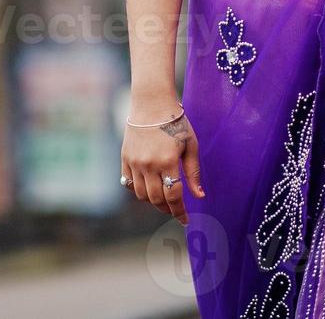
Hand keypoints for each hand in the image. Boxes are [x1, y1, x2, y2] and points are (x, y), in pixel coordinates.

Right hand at [120, 107, 204, 224]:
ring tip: (163, 199)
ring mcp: (134, 161)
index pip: (174, 196)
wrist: (151, 103)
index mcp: (168, 161)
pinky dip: (137, 190)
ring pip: (141, 194)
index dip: (180, 212)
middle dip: (168, 209)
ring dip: (153, 201)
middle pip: (157, 199)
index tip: (185, 221)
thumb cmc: (175, 122)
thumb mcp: (190, 145)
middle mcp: (149, 164)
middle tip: (175, 211)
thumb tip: (199, 196)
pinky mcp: (125, 157)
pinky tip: (148, 187)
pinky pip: (127, 183)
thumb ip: (193, 172)